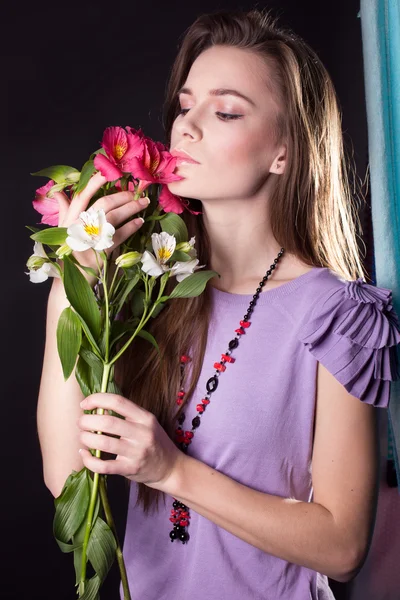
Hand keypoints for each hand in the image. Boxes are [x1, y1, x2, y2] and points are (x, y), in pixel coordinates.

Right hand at [52, 172, 149, 287]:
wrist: (72, 276)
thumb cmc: (68, 250)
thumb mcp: (62, 229)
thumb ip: (63, 209)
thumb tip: (58, 191)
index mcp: (70, 218)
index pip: (82, 195)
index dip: (95, 182)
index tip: (108, 173)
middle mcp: (80, 226)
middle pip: (104, 203)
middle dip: (122, 195)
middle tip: (137, 192)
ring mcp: (92, 238)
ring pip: (114, 217)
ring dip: (131, 208)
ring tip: (144, 203)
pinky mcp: (102, 251)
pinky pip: (120, 235)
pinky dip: (131, 227)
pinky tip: (140, 221)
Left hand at [77, 393, 182, 490]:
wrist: (170, 468)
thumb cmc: (154, 442)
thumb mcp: (146, 423)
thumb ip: (125, 415)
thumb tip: (96, 408)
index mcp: (145, 417)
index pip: (118, 401)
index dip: (97, 399)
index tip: (85, 404)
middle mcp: (142, 433)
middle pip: (107, 422)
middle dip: (87, 421)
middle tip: (81, 422)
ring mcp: (137, 452)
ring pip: (104, 443)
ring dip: (86, 438)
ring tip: (82, 437)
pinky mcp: (130, 469)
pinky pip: (103, 466)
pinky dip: (89, 460)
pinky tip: (84, 454)